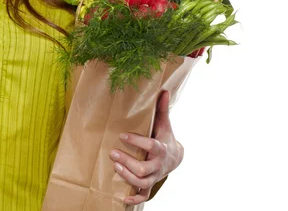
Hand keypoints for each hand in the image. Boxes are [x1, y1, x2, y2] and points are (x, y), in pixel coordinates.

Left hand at [109, 90, 183, 204]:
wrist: (175, 157)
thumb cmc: (164, 137)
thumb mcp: (164, 123)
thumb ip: (161, 108)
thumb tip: (163, 89)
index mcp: (161, 149)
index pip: (150, 146)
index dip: (137, 142)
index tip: (123, 135)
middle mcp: (158, 165)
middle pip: (143, 169)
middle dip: (127, 161)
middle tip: (112, 153)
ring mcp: (154, 176)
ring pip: (142, 182)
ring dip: (126, 176)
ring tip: (114, 165)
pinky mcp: (150, 184)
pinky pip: (143, 195)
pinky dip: (134, 198)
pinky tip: (122, 198)